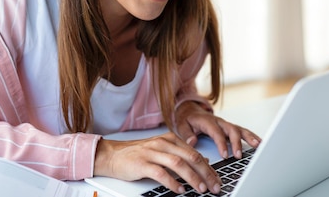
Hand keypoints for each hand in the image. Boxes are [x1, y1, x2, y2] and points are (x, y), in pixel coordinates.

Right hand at [94, 132, 221, 194]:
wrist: (112, 155)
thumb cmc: (137, 155)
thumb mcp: (161, 151)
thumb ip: (180, 155)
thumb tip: (203, 162)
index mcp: (170, 139)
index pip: (194, 153)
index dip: (208, 168)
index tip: (216, 180)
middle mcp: (163, 143)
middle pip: (190, 157)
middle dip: (205, 173)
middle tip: (214, 186)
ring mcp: (152, 152)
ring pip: (178, 163)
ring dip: (192, 178)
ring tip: (201, 189)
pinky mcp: (142, 163)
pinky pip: (161, 173)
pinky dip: (172, 182)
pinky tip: (179, 190)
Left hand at [174, 101, 260, 159]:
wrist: (190, 109)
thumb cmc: (187, 119)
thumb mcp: (181, 125)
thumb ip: (186, 133)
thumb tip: (192, 142)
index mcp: (207, 121)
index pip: (216, 133)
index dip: (221, 144)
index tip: (225, 155)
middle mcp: (219, 122)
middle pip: (231, 130)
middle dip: (236, 143)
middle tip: (239, 156)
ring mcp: (225, 124)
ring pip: (239, 129)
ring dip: (249, 137)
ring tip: (258, 146)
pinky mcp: (229, 127)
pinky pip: (242, 131)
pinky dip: (251, 136)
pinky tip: (260, 143)